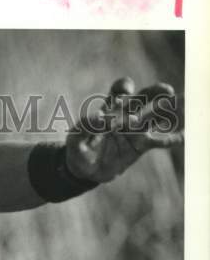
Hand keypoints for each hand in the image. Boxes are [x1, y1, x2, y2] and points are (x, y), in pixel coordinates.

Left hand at [66, 77, 183, 182]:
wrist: (84, 170)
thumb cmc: (78, 148)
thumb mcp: (75, 138)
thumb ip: (85, 125)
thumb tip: (101, 117)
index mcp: (110, 108)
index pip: (120, 92)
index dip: (124, 88)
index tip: (125, 94)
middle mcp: (126, 115)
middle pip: (145, 98)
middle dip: (156, 92)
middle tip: (166, 91)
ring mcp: (135, 129)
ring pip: (155, 116)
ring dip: (168, 111)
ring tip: (183, 108)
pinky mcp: (140, 146)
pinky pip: (157, 141)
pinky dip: (168, 139)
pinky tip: (180, 137)